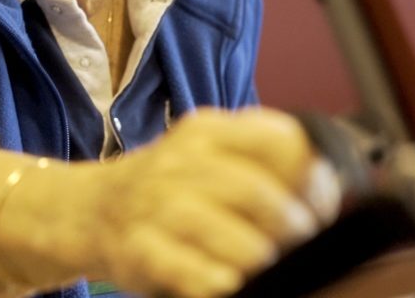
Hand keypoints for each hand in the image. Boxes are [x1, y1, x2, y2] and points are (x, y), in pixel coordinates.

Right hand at [91, 107, 340, 297]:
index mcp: (206, 132)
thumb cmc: (167, 185)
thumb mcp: (207, 152)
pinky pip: (191, 271)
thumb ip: (260, 159)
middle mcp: (180, 163)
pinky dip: (218, 281)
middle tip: (301, 241)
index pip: (276, 140)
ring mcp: (156, 207)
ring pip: (229, 236)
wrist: (90, 209)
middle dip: (292, 225)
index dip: (311, 176)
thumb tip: (324, 184)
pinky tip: (229, 282)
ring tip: (267, 263)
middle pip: (255, 193)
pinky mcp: (140, 250)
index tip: (323, 202)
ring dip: (261, 257)